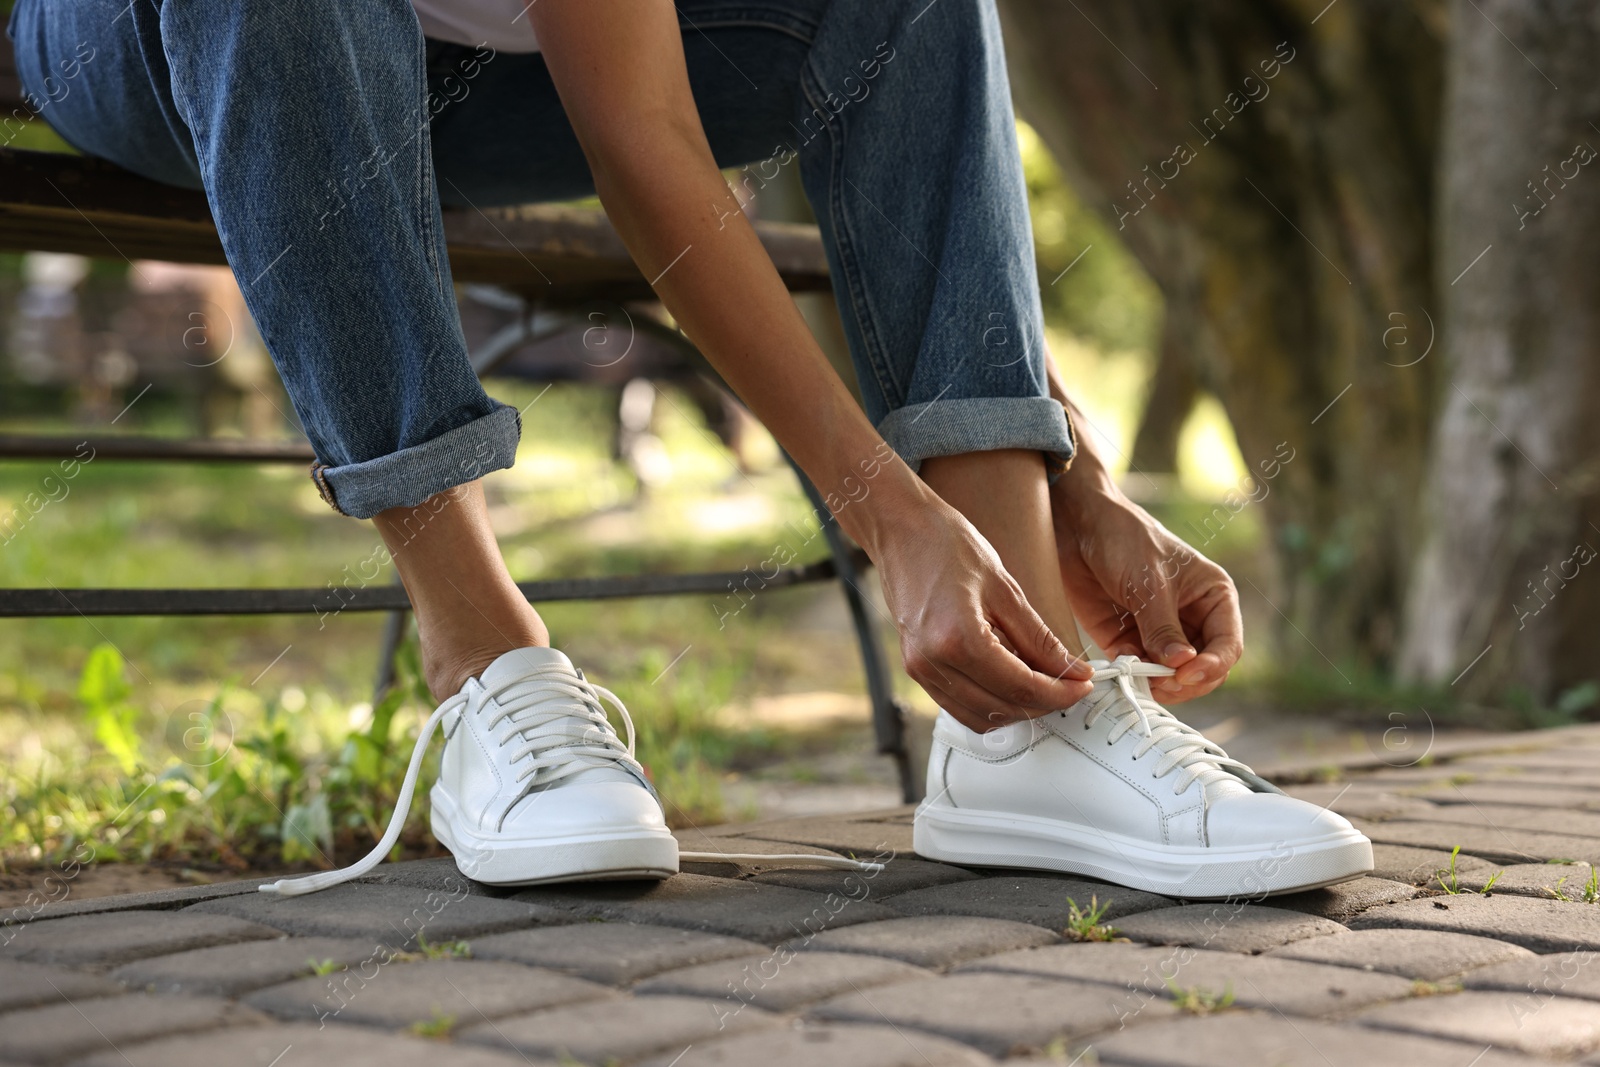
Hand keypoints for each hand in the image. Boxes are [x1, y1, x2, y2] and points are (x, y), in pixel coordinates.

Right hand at [869, 486, 1093, 731]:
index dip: (1060, 693)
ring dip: (1016, 709)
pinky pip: (958, 705)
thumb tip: (1071, 670)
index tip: (1083, 685)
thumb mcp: (1004, 588)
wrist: (900, 530)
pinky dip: (990, 703)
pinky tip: (1010, 681)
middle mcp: (933, 663)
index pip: (1021, 687)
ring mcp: (920, 669)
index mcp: (958, 639)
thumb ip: (1038, 638)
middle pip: (1002, 709)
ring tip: (1043, 684)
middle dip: (1044, 703)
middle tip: (1070, 684)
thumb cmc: (947, 545)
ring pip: (979, 717)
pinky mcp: (916, 668)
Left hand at [1050, 479, 1242, 702]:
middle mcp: (1192, 619)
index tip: (1186, 675)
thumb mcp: (1148, 582)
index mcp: (1213, 597)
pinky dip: (1133, 677)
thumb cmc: (1125, 540)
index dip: (1213, 665)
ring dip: (1158, 684)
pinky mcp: (1129, 641)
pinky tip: (1121, 668)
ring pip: (1173, 677)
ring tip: (1138, 676)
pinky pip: (1140, 672)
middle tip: (1161, 682)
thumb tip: (1180, 665)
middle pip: (1204, 669)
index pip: (1228, 645)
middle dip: (1186, 681)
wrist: (1078, 528)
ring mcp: (1161, 633)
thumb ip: (1163, 627)